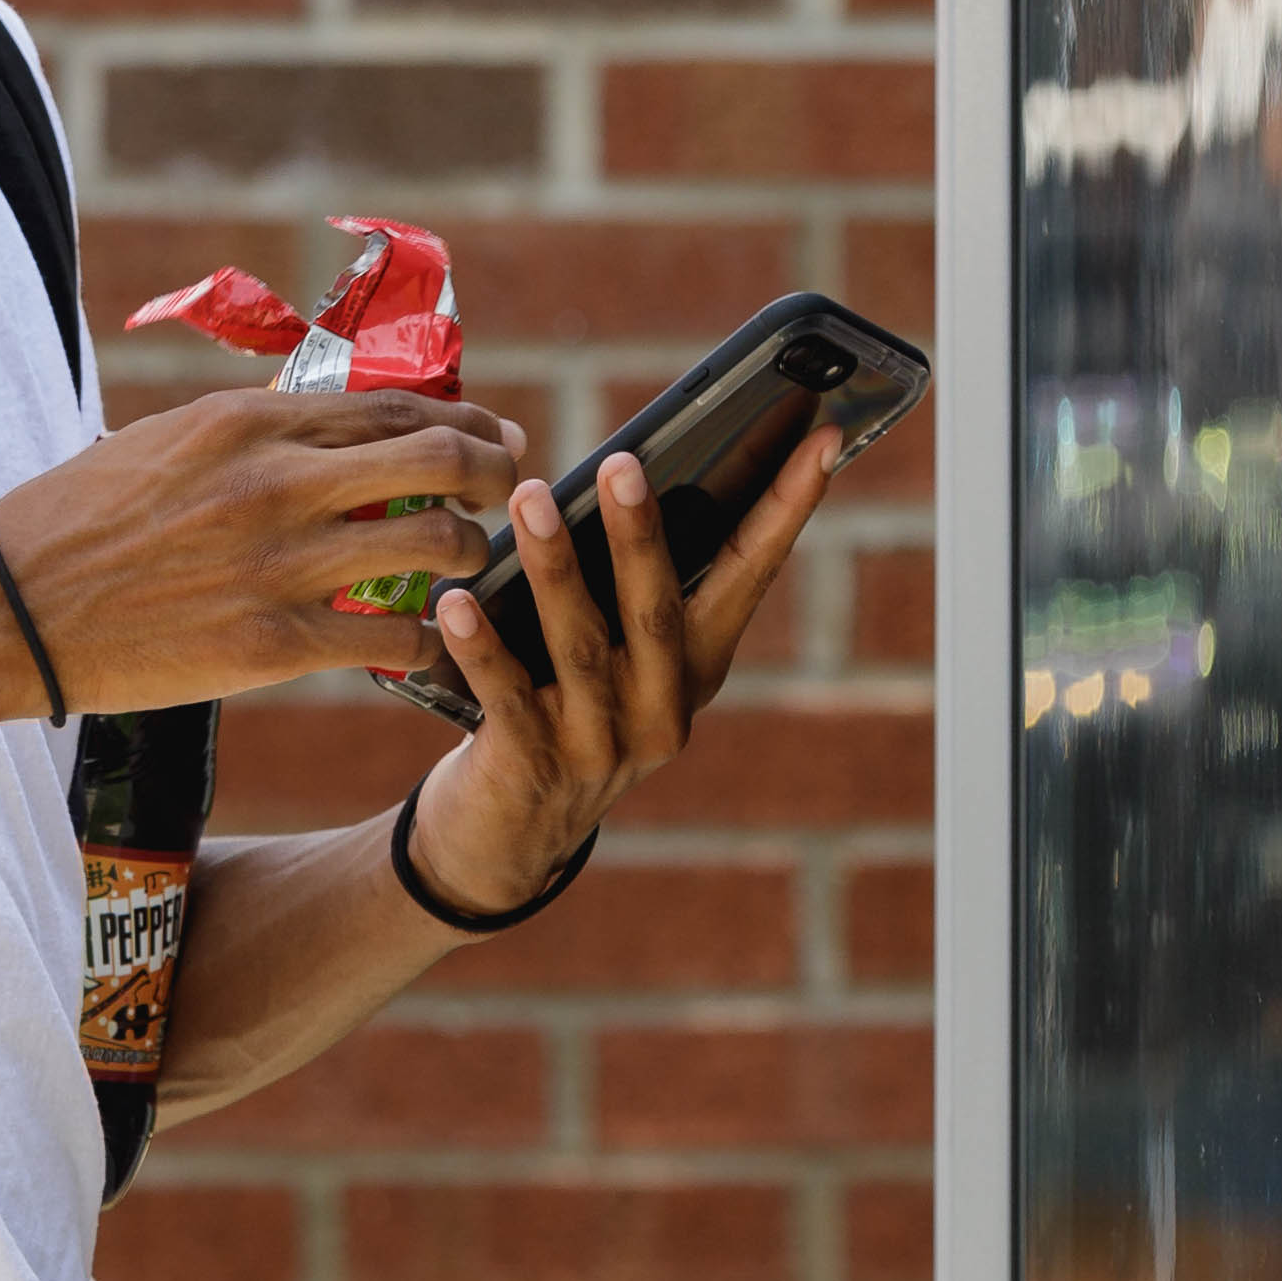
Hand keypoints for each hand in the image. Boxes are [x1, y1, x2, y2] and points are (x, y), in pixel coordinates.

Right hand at [0, 384, 526, 739]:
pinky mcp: (274, 642)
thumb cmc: (75, 526)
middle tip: (509, 490)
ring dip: (471, 554)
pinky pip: (395, 635)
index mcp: (246, 421)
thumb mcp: (163, 445)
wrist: (5, 609)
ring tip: (468, 569)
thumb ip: (248, 437)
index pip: (390, 403)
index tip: (490, 435)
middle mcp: (274, 478)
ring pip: (434, 541)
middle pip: (436, 454)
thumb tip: (322, 433)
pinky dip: (432, 638)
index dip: (461, 417)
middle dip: (493, 470)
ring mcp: (279, 560)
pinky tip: (430, 644)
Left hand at [401, 428, 841, 918]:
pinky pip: (508, 694)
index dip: (786, 509)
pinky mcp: (533, 767)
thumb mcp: (616, 659)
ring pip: (582, 645)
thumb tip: (614, 478)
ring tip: (529, 499)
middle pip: (659, 609)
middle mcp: (662, 708)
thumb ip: (622, 589)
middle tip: (624, 463)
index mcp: (696, 667)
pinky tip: (459, 600)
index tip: (822, 441)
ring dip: (555, 569)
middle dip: (643, 534)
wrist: (509, 839)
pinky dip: (483, 645)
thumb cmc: (564, 710)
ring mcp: (602, 744)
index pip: (751, 576)